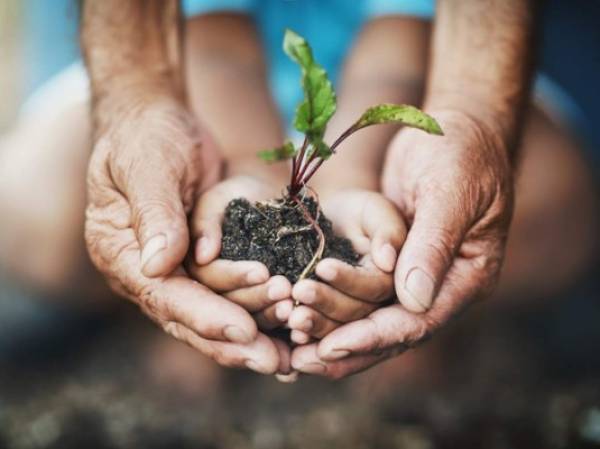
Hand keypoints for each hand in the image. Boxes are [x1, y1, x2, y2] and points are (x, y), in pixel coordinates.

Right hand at [85, 98, 286, 374]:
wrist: (158, 123)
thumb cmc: (147, 136)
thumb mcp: (147, 165)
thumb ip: (154, 213)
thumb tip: (158, 267)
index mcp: (120, 253)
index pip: (164, 295)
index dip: (204, 315)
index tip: (244, 332)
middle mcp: (145, 272)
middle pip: (189, 319)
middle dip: (233, 342)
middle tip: (277, 363)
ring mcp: (173, 271)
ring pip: (213, 314)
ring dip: (253, 332)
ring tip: (292, 351)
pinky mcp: (200, 264)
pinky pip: (229, 296)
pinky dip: (257, 314)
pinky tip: (287, 333)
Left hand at [291, 109, 513, 377]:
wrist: (455, 128)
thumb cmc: (460, 152)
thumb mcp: (450, 193)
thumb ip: (433, 245)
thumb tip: (413, 301)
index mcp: (467, 277)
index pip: (418, 322)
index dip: (373, 337)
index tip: (331, 348)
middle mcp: (442, 287)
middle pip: (391, 332)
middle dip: (345, 347)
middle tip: (298, 362)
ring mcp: (417, 276)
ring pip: (372, 319)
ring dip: (333, 333)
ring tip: (291, 350)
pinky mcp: (393, 264)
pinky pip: (361, 295)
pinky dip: (333, 308)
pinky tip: (300, 319)